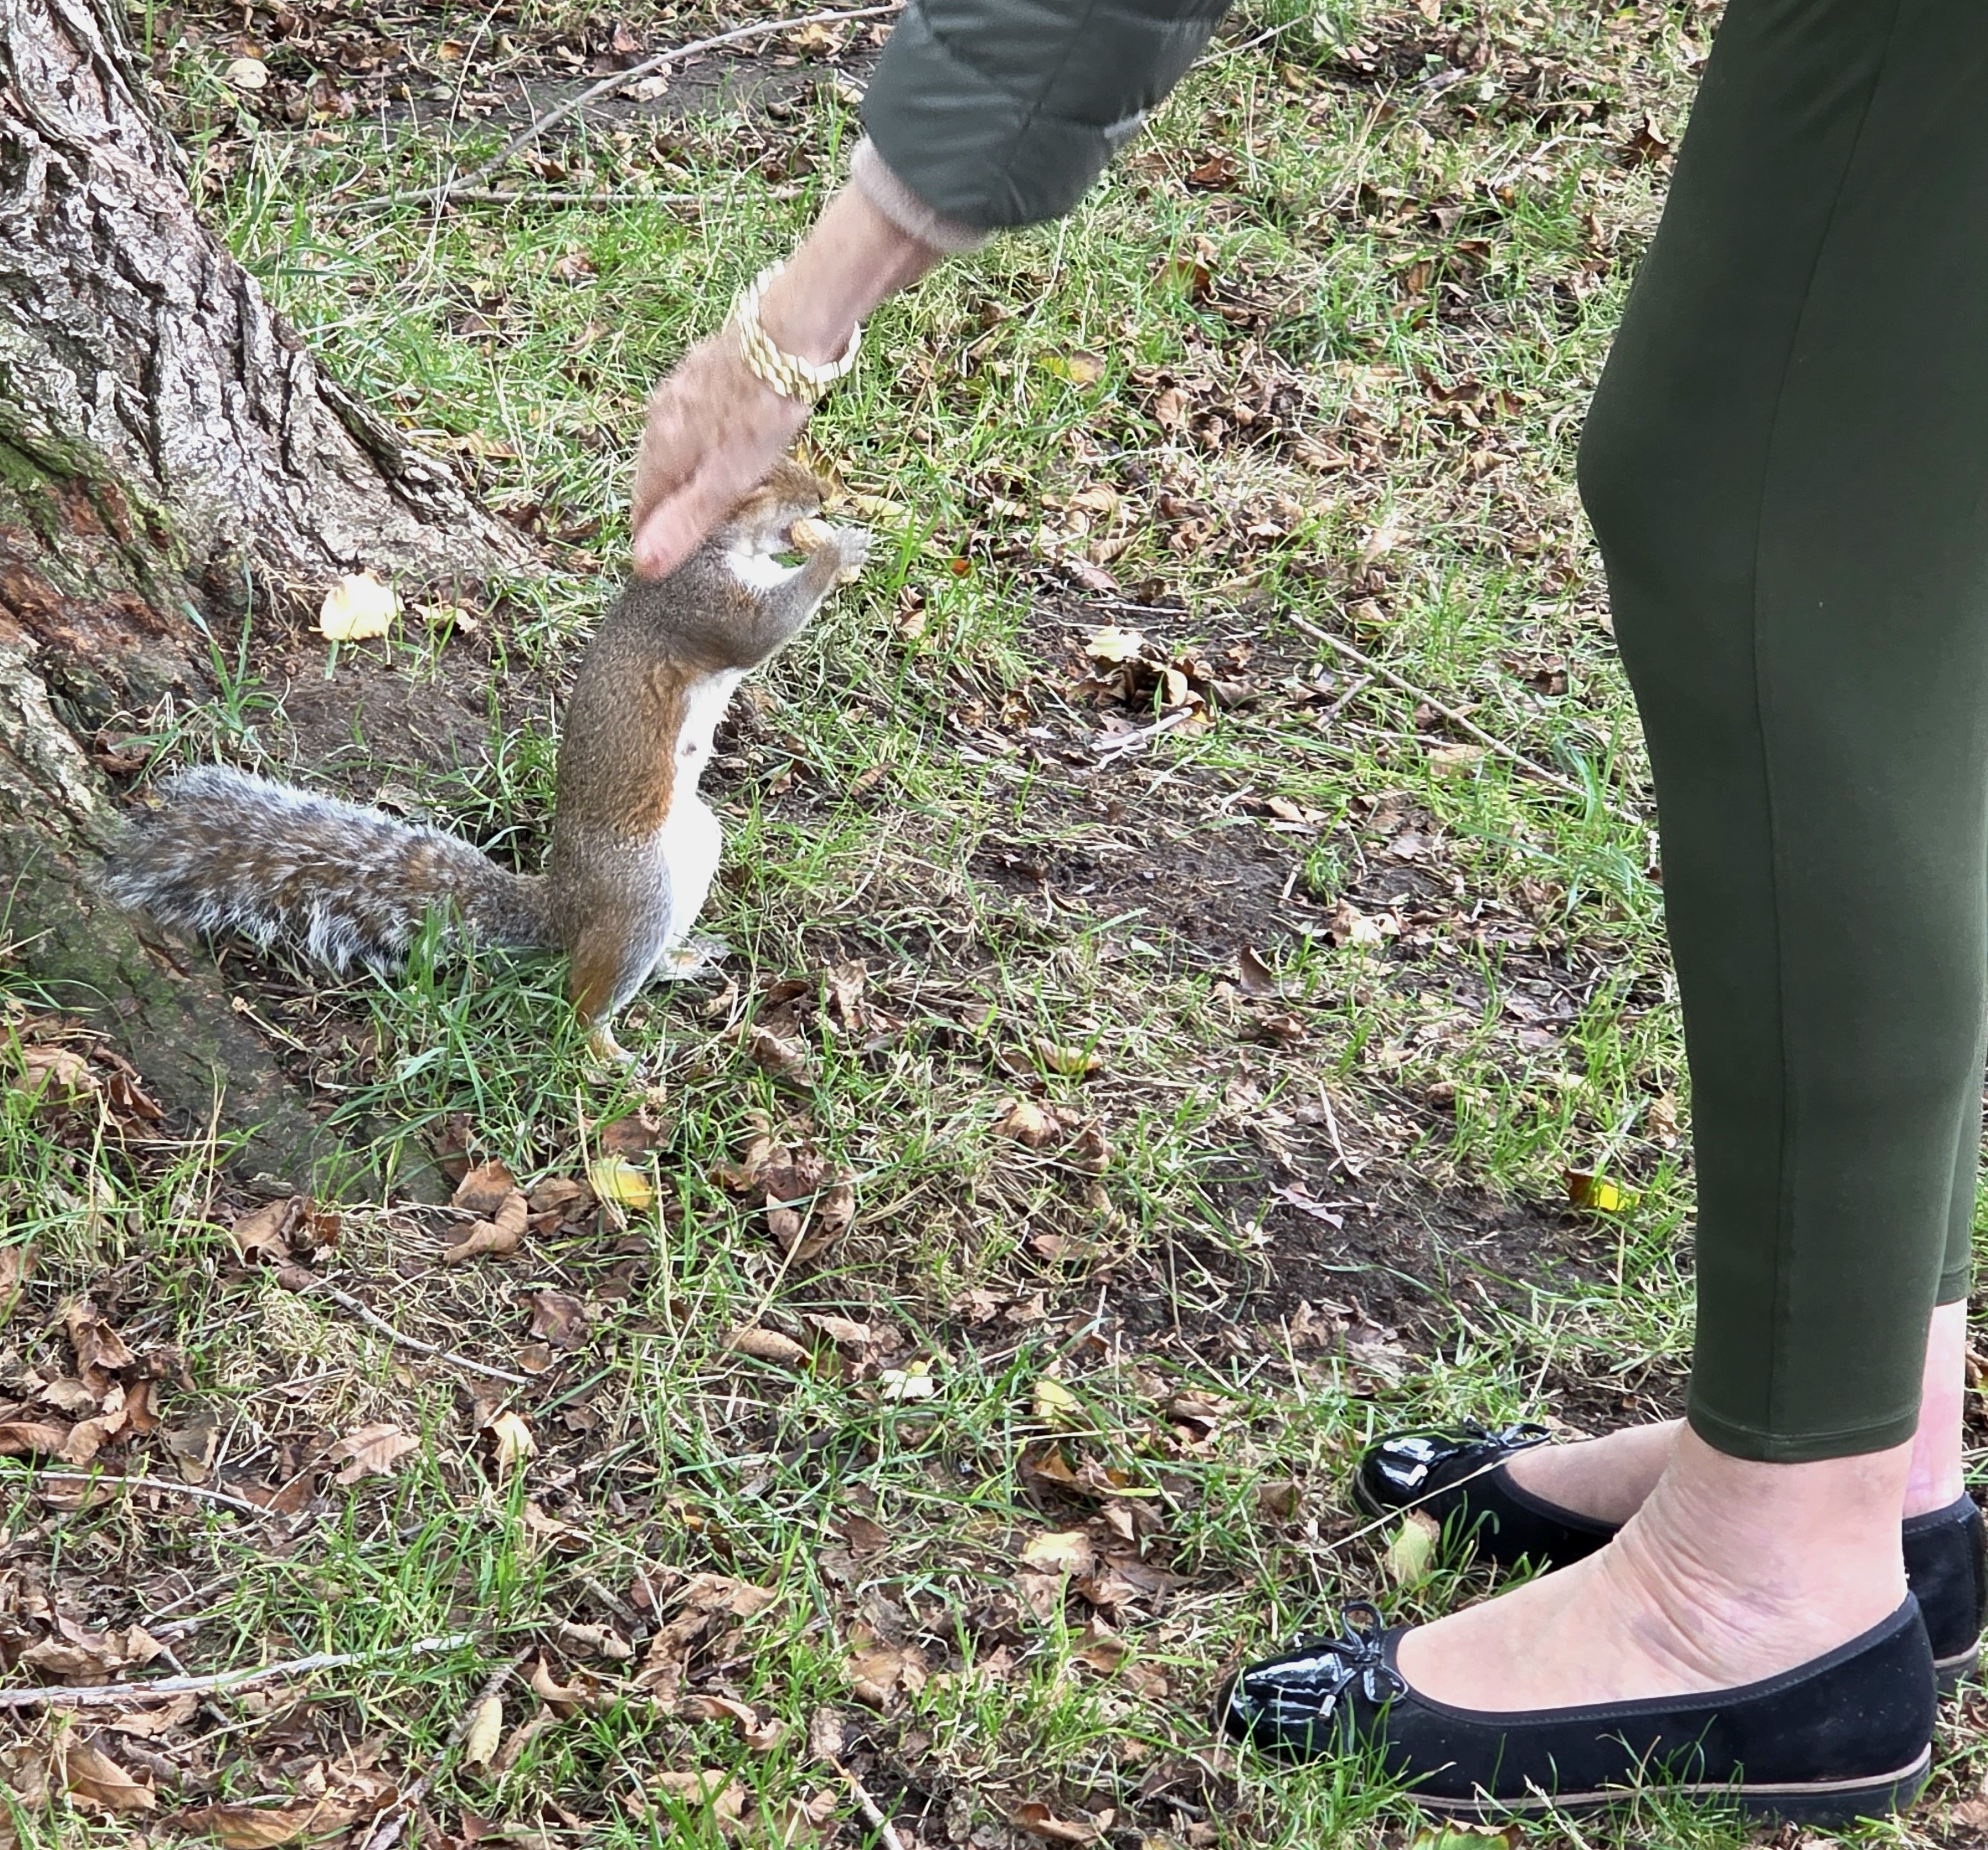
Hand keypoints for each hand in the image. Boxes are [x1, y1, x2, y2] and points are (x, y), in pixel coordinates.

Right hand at [628, 180, 949, 578]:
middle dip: (666, 505)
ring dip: (683, 470)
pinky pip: (695, 415)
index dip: (651, 536)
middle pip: (655, 473)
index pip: (642, 504)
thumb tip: (642, 566)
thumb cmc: (760, 412)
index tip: (661, 563)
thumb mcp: (725, 479)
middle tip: (684, 536)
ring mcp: (683, 387)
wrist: (788, 333)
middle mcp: (662, 414)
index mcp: (662, 446)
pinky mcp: (707, 367)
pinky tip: (721, 440)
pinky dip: (702, 438)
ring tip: (701, 496)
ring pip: (673, 441)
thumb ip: (685, 521)